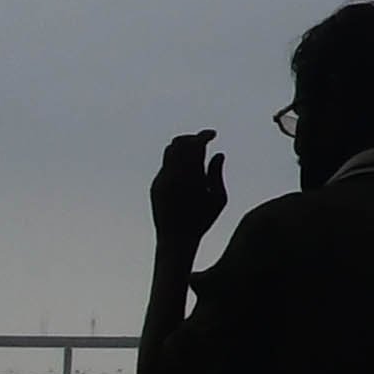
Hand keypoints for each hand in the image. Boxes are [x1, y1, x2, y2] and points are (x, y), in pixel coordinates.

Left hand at [150, 128, 227, 253]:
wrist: (174, 239)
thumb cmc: (202, 221)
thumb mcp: (219, 199)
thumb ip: (217, 174)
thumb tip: (218, 153)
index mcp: (190, 177)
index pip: (194, 145)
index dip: (203, 135)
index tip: (212, 134)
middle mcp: (172, 175)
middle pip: (179, 143)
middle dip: (192, 138)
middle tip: (203, 140)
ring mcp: (161, 180)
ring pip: (169, 152)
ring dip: (182, 147)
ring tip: (195, 152)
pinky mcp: (155, 186)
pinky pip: (165, 164)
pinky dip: (176, 160)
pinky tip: (186, 168)